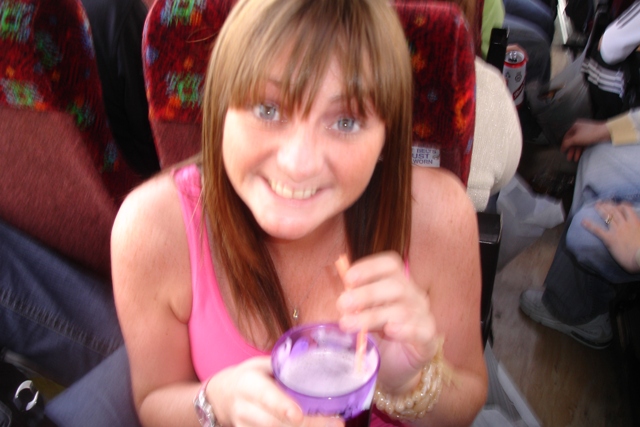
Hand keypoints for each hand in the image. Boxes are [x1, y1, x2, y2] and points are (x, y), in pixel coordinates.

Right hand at [208, 356, 341, 426]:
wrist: (220, 395)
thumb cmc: (248, 377)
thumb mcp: (261, 365)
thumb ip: (283, 365)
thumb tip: (316, 356)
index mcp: (249, 383)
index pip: (265, 396)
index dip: (281, 406)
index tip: (297, 415)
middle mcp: (244, 407)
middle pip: (274, 421)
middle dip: (308, 424)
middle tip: (336, 422)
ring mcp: (244, 426)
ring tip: (332, 425)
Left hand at [336, 251, 437, 394]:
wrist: (393, 369)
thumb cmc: (377, 338)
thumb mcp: (361, 317)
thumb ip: (353, 305)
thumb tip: (340, 295)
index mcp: (398, 284)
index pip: (390, 265)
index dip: (370, 267)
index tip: (348, 278)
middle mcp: (413, 297)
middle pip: (396, 286)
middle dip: (367, 293)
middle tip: (342, 304)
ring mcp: (423, 317)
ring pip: (402, 310)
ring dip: (373, 316)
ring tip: (350, 324)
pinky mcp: (428, 340)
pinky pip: (421, 331)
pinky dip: (405, 329)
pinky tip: (390, 330)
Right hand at [561, 119, 610, 160]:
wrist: (606, 132)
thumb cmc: (590, 134)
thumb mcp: (575, 139)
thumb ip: (567, 143)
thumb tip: (562, 147)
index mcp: (574, 126)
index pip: (566, 136)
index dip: (564, 145)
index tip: (563, 152)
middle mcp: (579, 128)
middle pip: (573, 141)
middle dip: (571, 150)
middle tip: (569, 158)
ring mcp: (586, 133)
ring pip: (579, 143)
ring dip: (576, 151)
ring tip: (575, 159)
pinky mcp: (591, 136)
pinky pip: (584, 144)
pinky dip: (582, 149)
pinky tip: (581, 155)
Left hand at [581, 201, 639, 272]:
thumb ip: (639, 228)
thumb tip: (637, 227)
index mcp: (635, 222)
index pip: (627, 209)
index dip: (621, 205)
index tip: (618, 204)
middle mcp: (625, 224)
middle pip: (615, 211)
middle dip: (608, 205)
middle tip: (602, 202)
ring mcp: (617, 230)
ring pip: (607, 216)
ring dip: (601, 210)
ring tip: (596, 205)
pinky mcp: (609, 238)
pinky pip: (598, 230)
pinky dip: (590, 225)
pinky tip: (583, 222)